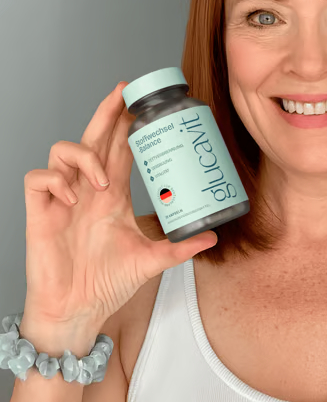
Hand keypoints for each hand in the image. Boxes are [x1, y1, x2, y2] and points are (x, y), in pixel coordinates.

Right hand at [22, 81, 217, 328]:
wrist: (78, 310)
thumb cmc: (108, 282)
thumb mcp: (151, 259)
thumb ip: (180, 247)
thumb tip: (213, 236)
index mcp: (112, 194)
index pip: (120, 148)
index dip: (127, 124)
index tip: (142, 104)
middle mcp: (88, 189)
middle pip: (95, 138)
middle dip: (107, 113)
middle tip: (123, 92)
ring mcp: (64, 199)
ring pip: (63, 151)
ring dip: (84, 156)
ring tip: (103, 180)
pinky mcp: (41, 213)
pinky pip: (39, 180)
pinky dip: (55, 180)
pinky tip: (73, 197)